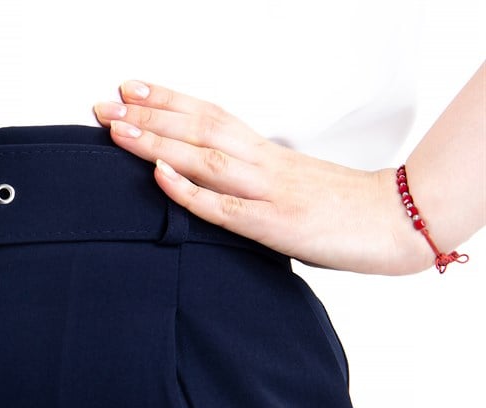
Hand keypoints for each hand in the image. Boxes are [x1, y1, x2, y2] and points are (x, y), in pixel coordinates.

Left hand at [93, 81, 431, 274]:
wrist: (397, 220)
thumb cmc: (340, 206)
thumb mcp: (288, 183)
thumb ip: (249, 180)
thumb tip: (209, 179)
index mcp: (264, 152)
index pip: (208, 115)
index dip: (167, 100)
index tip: (129, 88)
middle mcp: (262, 162)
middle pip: (198, 128)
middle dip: (147, 115)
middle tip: (104, 105)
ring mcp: (267, 191)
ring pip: (205, 158)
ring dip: (158, 142)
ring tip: (119, 130)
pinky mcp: (274, 224)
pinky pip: (225, 207)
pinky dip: (191, 191)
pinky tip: (162, 176)